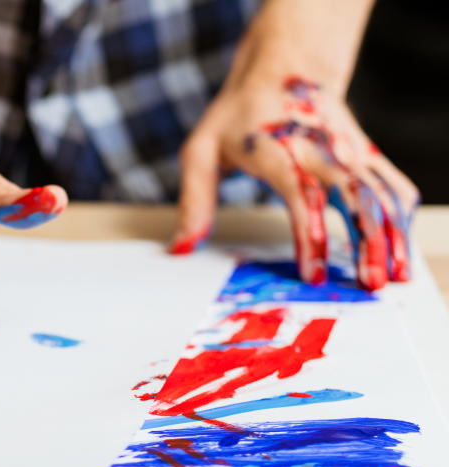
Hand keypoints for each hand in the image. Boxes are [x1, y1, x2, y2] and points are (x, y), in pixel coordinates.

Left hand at [173, 74, 417, 289]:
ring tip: (396, 276)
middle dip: (368, 239)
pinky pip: (391, 185)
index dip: (310, 234)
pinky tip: (400, 248)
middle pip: (355, 193)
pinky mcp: (364, 154)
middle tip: (370, 283)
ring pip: (382, 190)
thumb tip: (181, 248)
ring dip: (393, 234)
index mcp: (278, 147)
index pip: (301, 192)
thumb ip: (193, 201)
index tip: (314, 273)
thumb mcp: (200, 150)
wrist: (284, 67)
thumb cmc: (238, 115)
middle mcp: (320, 147)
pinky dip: (400, 217)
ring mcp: (347, 149)